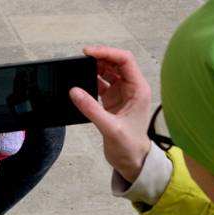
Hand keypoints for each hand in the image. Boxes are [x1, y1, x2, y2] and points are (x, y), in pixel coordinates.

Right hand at [68, 47, 151, 181]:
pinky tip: (81, 82)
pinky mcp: (112, 100)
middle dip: (99, 58)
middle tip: (81, 58)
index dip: (107, 53)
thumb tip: (74, 92)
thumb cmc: (130, 146)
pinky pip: (100, 83)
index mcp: (139, 90)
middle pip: (115, 62)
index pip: (125, 60)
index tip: (89, 53)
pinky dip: (90, 80)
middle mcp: (132, 88)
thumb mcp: (110, 128)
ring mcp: (121, 93)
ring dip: (94, 68)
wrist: (132, 161)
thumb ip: (91, 109)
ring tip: (79, 68)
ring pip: (107, 71)